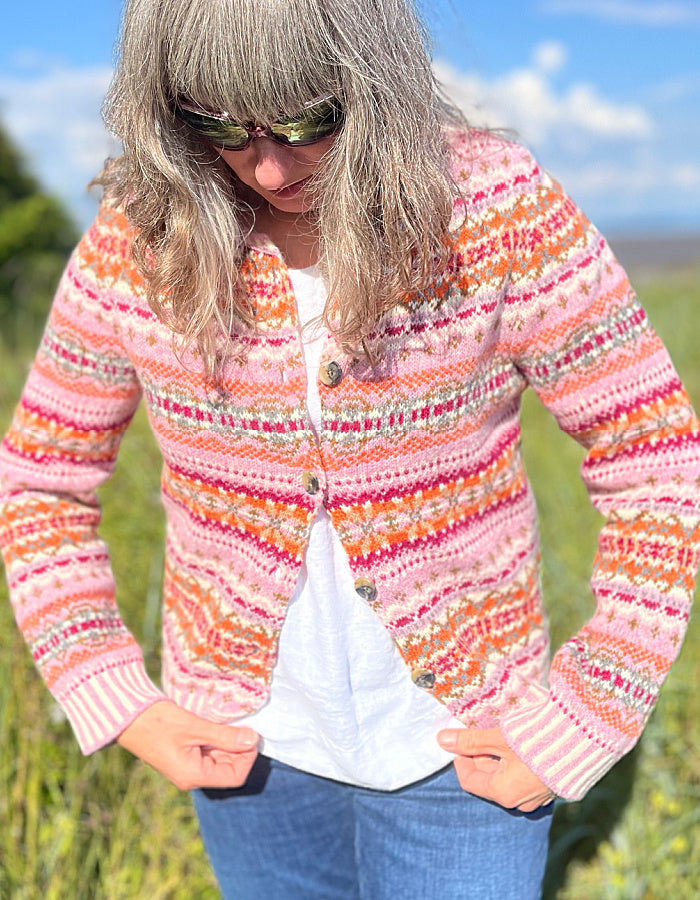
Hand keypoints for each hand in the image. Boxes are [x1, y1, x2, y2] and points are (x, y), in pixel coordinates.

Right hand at [117, 700, 258, 790]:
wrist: (127, 716)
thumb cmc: (158, 722)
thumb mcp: (195, 727)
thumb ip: (225, 736)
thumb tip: (253, 740)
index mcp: (194, 776)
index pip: (235, 777)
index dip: (248, 757)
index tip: (251, 734)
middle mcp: (192, 776)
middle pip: (229, 769)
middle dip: (239, 748)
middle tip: (242, 724)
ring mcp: (187, 767)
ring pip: (220, 759)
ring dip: (228, 742)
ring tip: (228, 722)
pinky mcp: (183, 756)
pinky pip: (208, 752)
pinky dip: (217, 740)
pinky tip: (216, 725)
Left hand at [437, 727, 555, 811]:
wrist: (583, 738)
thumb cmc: (537, 739)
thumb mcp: (498, 737)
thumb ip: (470, 740)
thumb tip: (442, 740)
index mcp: (503, 792)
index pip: (469, 780)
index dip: (461, 757)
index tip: (462, 737)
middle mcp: (520, 801)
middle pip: (488, 779)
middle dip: (481, 755)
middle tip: (484, 732)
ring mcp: (538, 796)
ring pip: (506, 777)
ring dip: (499, 756)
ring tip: (504, 734)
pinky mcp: (551, 785)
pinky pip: (525, 777)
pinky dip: (516, 761)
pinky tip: (522, 743)